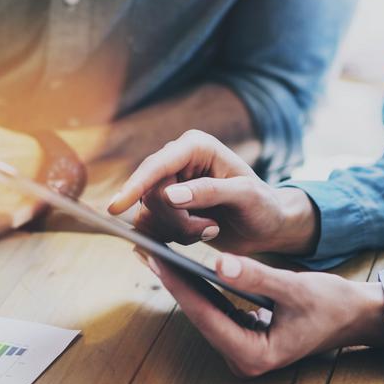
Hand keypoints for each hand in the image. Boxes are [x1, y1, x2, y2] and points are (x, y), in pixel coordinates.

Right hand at [107, 130, 317, 255]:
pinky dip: (172, 237)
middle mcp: (177, 161)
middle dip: (176, 219)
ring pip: (148, 213)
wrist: (267, 227)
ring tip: (210, 227)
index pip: (157, 166)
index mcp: (195, 146)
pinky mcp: (165, 208)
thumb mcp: (245, 196)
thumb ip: (209, 191)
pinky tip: (199, 232)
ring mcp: (169, 185)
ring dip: (177, 230)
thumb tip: (170, 195)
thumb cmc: (263, 206)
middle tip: (209, 227)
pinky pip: (151, 226)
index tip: (116, 207)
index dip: (135, 185)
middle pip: (150, 193)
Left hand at [137, 251, 383, 376]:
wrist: (353, 317)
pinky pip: (214, 311)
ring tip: (155, 253)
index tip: (156, 259)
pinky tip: (181, 266)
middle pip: (199, 315)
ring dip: (181, 284)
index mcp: (254, 355)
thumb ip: (255, 277)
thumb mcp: (294, 287)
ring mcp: (242, 352)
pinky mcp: (243, 339)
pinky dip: (199, 288)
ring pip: (203, 313)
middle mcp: (243, 360)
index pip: (206, 314)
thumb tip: (218, 263)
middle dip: (173, 282)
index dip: (178, 285)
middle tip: (145, 249)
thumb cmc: (330, 304)